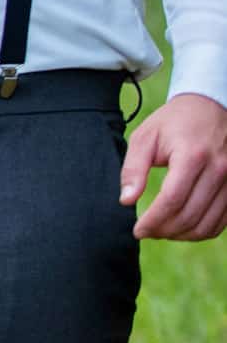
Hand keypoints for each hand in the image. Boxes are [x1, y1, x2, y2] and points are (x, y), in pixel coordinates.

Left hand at [121, 90, 226, 240]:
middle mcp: (219, 170)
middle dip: (164, 230)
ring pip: (208, 224)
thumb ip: (133, 169)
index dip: (153, 221)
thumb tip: (126, 200)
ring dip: (182, 235)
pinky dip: (201, 231)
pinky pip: (222, 222)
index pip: (172, 200)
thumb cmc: (173, 123)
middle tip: (147, 233)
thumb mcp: (146, 137)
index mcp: (192, 156)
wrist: (210, 107)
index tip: (137, 231)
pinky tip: (183, 228)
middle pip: (190, 215)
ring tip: (162, 232)